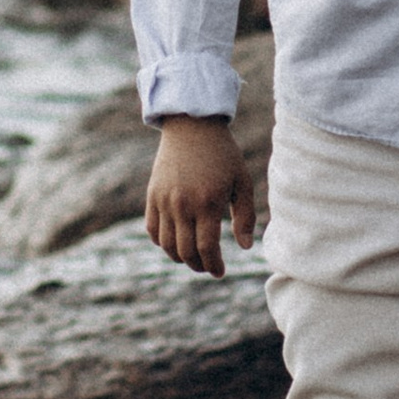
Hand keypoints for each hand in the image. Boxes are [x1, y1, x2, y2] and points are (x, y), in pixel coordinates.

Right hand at [144, 118, 254, 275]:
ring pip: (167, 245)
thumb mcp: (242, 181)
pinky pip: (152, 230)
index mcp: (208, 202)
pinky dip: (162, 242)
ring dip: (180, 257)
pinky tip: (175, 242)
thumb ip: (245, 216)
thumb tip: (244, 247)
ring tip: (193, 257)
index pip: (207, 248)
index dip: (214, 266)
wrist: (193, 126)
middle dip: (198, 265)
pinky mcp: (152, 195)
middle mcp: (183, 204)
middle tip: (208, 266)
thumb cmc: (223, 154)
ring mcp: (164, 200)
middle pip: (186, 252)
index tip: (220, 272)